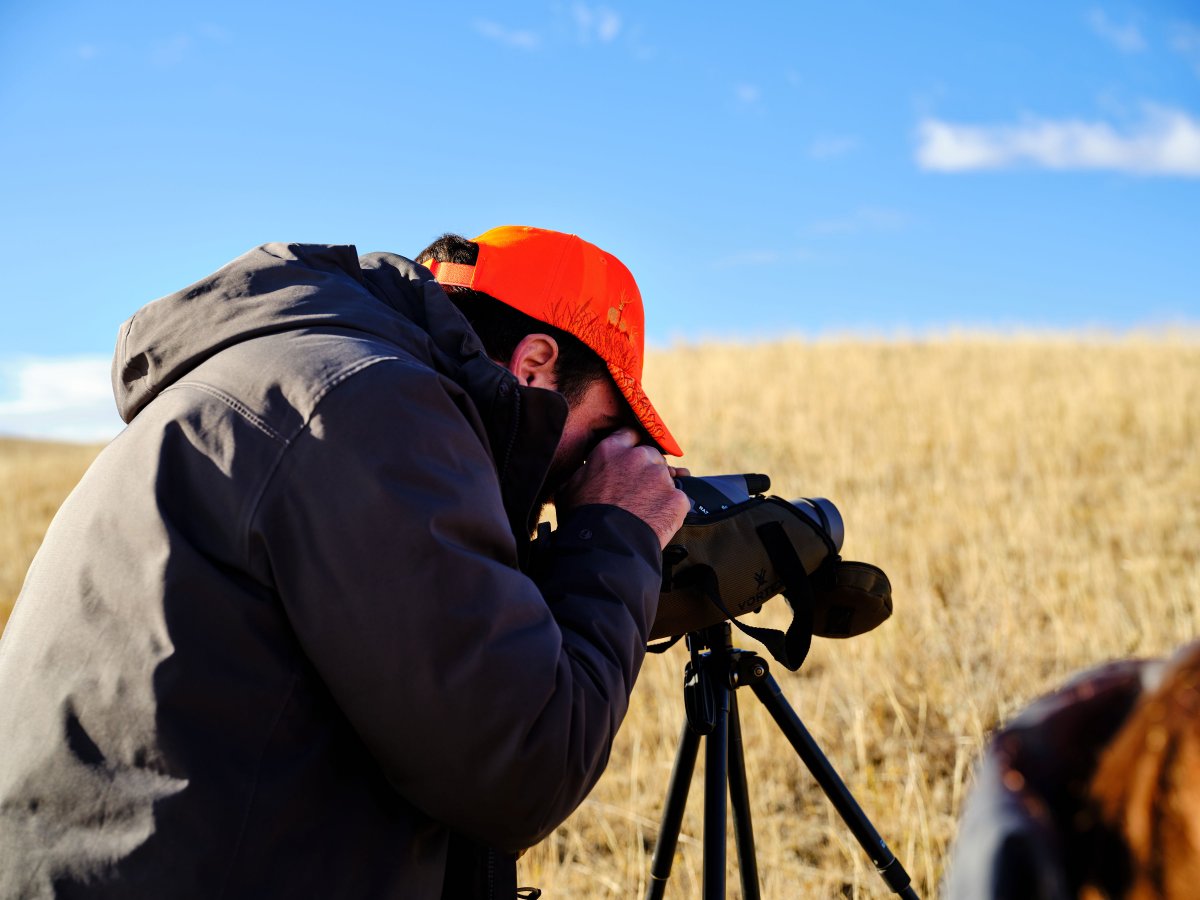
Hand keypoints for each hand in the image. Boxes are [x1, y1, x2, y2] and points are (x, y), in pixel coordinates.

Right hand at [555, 428, 689, 548]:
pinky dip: (671, 510)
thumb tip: (585, 471)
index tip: (631, 459)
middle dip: (647, 470)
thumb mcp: (570, 487)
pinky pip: (679, 500)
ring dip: (659, 490)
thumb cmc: (582, 520)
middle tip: (638, 492)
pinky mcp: (677, 497)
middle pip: (652, 455)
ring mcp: (660, 476)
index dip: (631, 447)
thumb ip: (585, 472)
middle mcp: (638, 457)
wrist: (605, 548)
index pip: (629, 435)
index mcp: (610, 450)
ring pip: (667, 478)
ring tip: (645, 512)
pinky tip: (657, 522)